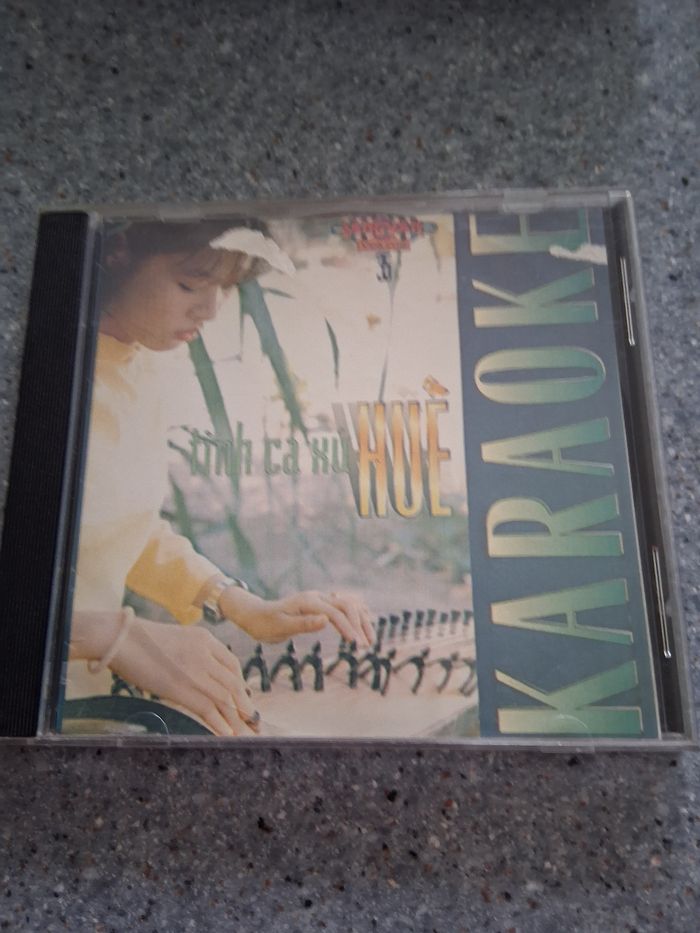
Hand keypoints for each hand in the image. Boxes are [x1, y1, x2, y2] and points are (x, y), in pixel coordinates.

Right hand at [108, 616, 258, 736]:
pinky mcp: (180, 688)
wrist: (120, 638)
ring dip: (236, 720)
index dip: (241, 684)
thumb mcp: (177, 638)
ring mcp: (195, 671)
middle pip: (233, 684)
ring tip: (244, 734)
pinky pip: (208, 709)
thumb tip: (201, 674)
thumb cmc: (139, 640)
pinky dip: (219, 724)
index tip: (244, 698)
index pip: (232, 664)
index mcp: (205, 638)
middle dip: (244, 705)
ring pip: (225, 699)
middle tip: (252, 722)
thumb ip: (193, 652)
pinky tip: (225, 734)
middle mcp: (205, 653)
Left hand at [219, 587, 373, 646]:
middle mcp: (317, 596)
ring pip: (350, 603)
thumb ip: (304, 624)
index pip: (335, 612)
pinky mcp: (322, 603)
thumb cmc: (266, 624)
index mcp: (308, 601)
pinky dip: (358, 613)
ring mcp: (321, 598)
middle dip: (360, 624)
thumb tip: (326, 621)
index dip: (348, 627)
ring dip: (362, 619)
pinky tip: (365, 625)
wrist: (257, 615)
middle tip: (366, 646)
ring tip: (370, 640)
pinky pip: (346, 604)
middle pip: (348, 604)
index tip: (356, 645)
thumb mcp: (281, 627)